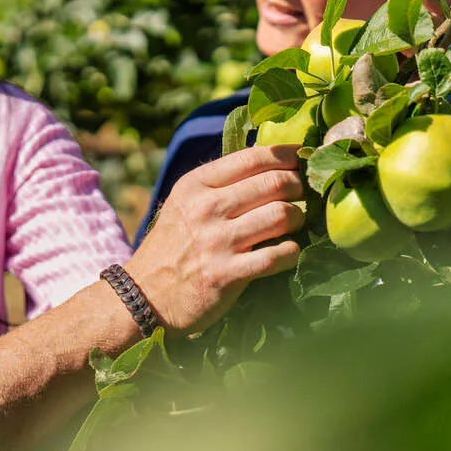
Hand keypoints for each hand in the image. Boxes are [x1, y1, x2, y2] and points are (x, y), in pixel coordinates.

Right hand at [124, 144, 304, 332]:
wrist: (145, 296)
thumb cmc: (173, 245)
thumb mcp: (184, 203)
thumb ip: (220, 183)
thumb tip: (271, 162)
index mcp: (195, 185)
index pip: (252, 157)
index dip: (286, 155)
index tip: (303, 158)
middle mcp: (206, 208)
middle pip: (273, 183)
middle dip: (299, 185)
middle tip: (306, 193)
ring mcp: (216, 242)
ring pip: (281, 215)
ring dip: (298, 218)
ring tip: (295, 222)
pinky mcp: (227, 275)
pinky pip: (278, 256)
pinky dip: (292, 251)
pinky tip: (290, 251)